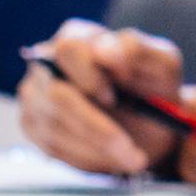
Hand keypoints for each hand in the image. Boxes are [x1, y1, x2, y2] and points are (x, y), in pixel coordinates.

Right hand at [14, 20, 187, 175]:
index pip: (67, 50)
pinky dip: (86, 158)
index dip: (89, 76)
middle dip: (96, 128)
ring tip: (132, 158)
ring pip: (54, 127)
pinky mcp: (33, 126)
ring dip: (98, 149)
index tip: (113, 98)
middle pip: (55, 95)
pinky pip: (51, 147)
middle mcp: (48, 64)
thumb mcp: (162, 65)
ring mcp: (35, 96)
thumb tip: (104, 51)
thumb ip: (137, 50)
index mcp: (79, 37)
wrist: (153, 125)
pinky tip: (111, 158)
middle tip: (131, 150)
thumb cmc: (155, 88)